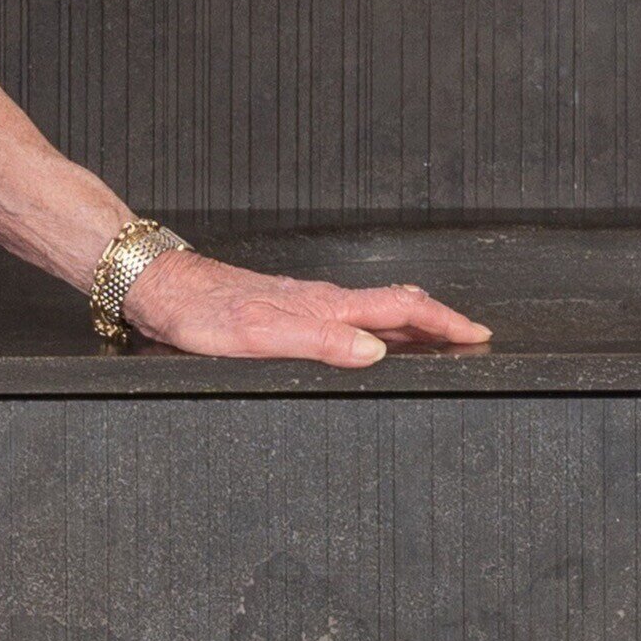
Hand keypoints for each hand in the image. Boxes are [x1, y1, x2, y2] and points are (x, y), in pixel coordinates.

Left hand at [113, 251, 489, 367]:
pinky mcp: (287, 307)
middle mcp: (322, 300)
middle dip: (439, 322)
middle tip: (471, 338)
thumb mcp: (260, 335)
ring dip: (410, 323)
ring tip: (435, 337)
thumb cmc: (204, 315)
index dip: (444, 323)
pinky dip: (376, 324)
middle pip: (397, 305)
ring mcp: (306, 302)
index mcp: (325, 306)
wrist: (163, 288)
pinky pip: (348, 314)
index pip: (401, 310)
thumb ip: (319, 342)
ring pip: (373, 309)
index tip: (478, 334)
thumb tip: (375, 352)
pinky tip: (366, 335)